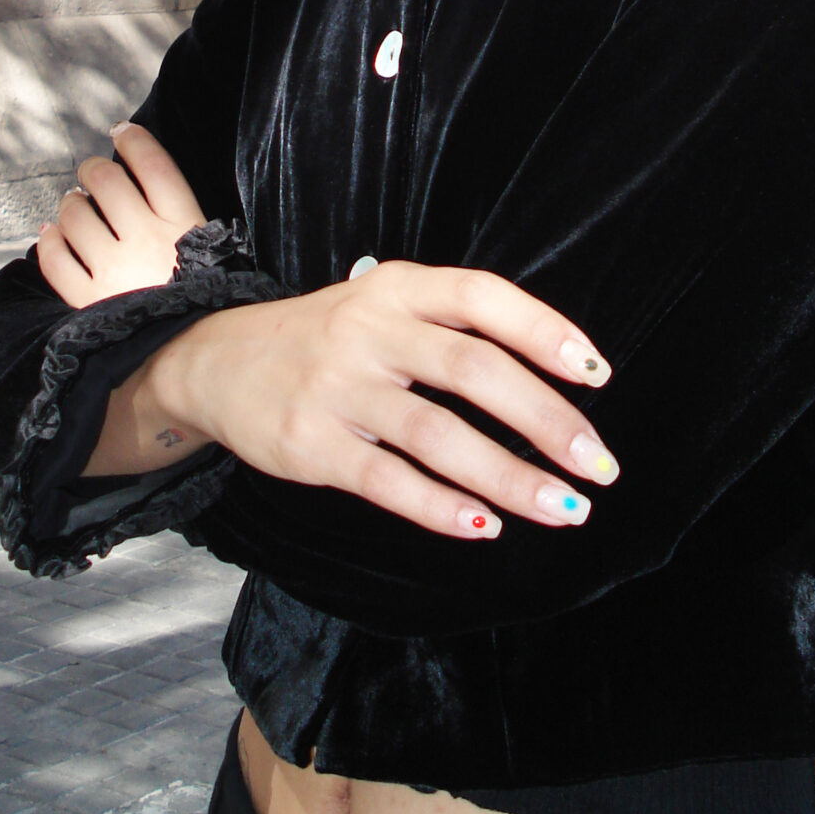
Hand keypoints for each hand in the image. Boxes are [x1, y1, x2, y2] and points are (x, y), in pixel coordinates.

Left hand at [39, 123, 206, 307]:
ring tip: (75, 205)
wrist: (195, 356)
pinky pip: (55, 259)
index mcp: (183, 224)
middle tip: (91, 173)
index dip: (133, 139)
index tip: (122, 132)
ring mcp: (113, 269)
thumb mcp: (214, 251)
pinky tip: (52, 234)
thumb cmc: (207, 300)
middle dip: (93, 169)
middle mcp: (144, 239)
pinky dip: (49, 241)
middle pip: (107, 181)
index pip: (152, 163)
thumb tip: (141, 185)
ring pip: (75, 215)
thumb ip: (182, 219)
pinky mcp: (88, 299)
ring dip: (71, 204)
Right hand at [152, 259, 619, 538]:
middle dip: (546, 421)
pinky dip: (442, 508)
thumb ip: (453, 326)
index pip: (483, 298)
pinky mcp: (311, 445)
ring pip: (438, 436)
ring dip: (510, 477)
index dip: (544, 331)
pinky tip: (485, 525)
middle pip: (473, 370)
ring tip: (564, 509)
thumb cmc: (329, 337)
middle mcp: (369, 330)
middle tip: (599, 465)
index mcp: (398, 288)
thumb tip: (553, 378)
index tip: (597, 375)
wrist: (216, 361)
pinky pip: (387, 481)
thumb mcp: (384, 303)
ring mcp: (337, 388)